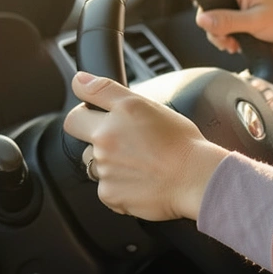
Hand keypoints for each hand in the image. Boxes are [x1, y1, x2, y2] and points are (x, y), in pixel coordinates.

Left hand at [63, 72, 226, 221]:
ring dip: (110, 163)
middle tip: (123, 142)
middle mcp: (106, 140)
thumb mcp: (149, 105)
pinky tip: (142, 180)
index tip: (94, 116)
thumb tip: (80, 80)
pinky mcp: (109, 193)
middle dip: (94, 137)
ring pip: (96, 163)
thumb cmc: (182, 143)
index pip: (76, 113)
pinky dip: (120, 186)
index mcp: (117, 115)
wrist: (196, 178)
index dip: (84, 113)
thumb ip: (107, 91)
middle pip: (81, 138)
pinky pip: (106, 187)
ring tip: (140, 163)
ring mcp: (105, 169)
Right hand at [197, 0, 272, 52]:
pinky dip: (229, 37)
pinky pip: (228, 26)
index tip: (209, 24)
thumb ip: (227, 21)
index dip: (204, 5)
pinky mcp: (246, 16)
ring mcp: (242, 3)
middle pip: (210, 6)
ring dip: (221, 35)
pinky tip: (237, 45)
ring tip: (233, 45)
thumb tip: (201, 20)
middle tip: (225, 40)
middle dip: (214, 27)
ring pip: (218, 19)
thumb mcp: (255, 21)